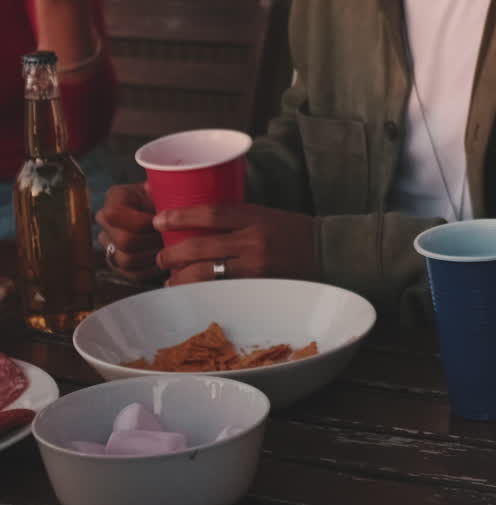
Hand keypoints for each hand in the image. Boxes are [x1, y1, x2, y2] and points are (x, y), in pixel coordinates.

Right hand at [96, 183, 161, 282]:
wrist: (172, 213)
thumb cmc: (170, 199)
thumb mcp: (166, 189)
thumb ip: (161, 190)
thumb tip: (153, 191)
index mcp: (116, 198)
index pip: (114, 214)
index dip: (141, 221)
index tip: (161, 221)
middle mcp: (106, 222)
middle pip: (124, 240)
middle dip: (151, 241)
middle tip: (170, 237)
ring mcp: (110, 245)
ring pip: (127, 260)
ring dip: (152, 255)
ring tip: (168, 247)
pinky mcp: (120, 266)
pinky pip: (133, 275)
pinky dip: (152, 270)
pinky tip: (165, 260)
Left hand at [153, 203, 316, 286]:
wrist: (327, 251)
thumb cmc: (292, 230)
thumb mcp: (265, 213)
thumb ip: (235, 216)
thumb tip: (194, 219)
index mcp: (254, 216)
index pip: (211, 212)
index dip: (180, 216)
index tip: (159, 220)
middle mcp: (253, 241)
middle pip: (202, 246)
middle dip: (173, 253)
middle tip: (160, 257)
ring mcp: (256, 267)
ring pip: (207, 274)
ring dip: (181, 278)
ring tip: (169, 279)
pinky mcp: (259, 287)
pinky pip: (222, 291)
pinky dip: (202, 291)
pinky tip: (190, 292)